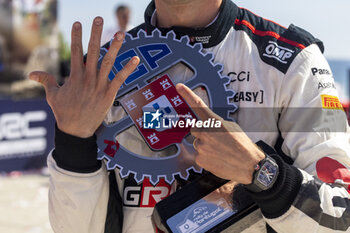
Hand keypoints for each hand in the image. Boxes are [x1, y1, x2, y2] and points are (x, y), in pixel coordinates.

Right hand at [29, 17, 139, 137]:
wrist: (75, 130)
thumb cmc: (64, 112)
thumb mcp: (53, 95)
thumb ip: (45, 80)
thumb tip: (32, 74)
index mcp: (74, 76)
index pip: (75, 52)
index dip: (76, 37)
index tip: (78, 23)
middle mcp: (87, 78)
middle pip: (92, 52)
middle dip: (95, 34)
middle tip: (99, 19)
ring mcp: (99, 85)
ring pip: (108, 62)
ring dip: (115, 47)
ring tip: (121, 33)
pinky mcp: (109, 94)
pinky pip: (120, 79)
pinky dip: (128, 69)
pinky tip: (136, 59)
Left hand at [176, 84, 264, 183]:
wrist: (250, 165)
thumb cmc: (243, 145)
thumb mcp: (232, 126)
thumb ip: (216, 123)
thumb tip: (207, 125)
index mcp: (214, 122)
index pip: (198, 105)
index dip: (187, 94)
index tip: (178, 87)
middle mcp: (206, 133)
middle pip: (195, 129)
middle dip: (203, 133)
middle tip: (217, 140)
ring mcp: (201, 146)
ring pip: (197, 143)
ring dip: (206, 146)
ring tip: (220, 151)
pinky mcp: (199, 159)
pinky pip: (198, 155)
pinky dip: (206, 157)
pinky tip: (217, 158)